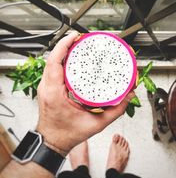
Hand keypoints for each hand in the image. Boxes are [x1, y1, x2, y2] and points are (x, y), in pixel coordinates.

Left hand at [36, 32, 134, 152]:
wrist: (52, 140)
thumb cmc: (67, 134)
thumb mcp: (95, 124)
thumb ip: (115, 110)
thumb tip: (128, 96)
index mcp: (55, 94)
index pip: (54, 62)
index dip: (63, 45)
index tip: (74, 36)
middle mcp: (47, 87)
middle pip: (53, 58)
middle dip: (65, 43)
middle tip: (80, 38)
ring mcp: (45, 87)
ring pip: (51, 61)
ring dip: (62, 50)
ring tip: (76, 44)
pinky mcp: (48, 87)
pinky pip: (52, 67)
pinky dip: (61, 58)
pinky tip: (70, 56)